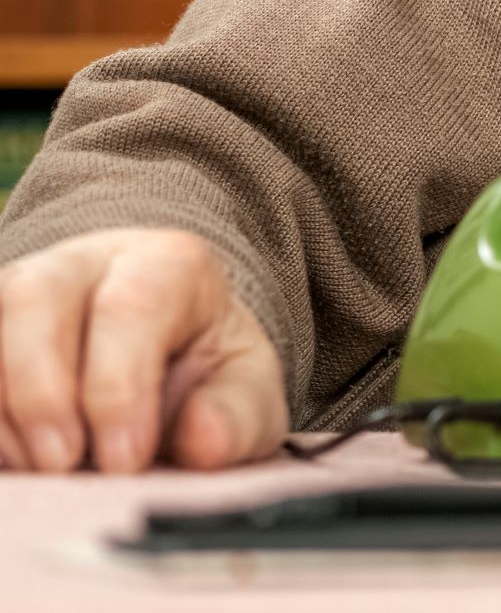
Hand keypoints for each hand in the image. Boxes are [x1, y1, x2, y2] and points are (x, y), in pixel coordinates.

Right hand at [0, 229, 285, 472]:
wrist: (167, 361)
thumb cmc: (206, 376)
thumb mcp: (244, 394)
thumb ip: (236, 416)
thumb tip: (202, 439)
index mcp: (167, 265)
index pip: (130, 305)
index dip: (118, 388)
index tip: (124, 462)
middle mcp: (85, 263)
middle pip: (34, 298)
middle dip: (42, 393)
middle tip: (63, 467)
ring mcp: (21, 291)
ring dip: (0, 411)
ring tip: (39, 470)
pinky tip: (11, 461)